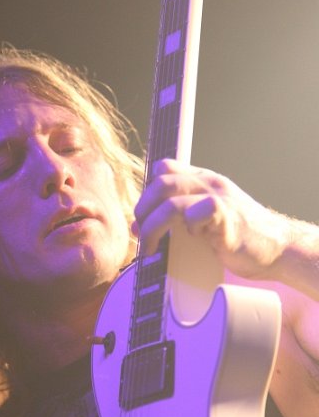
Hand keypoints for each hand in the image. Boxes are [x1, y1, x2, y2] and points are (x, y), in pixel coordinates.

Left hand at [133, 158, 290, 280]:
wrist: (277, 247)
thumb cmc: (239, 236)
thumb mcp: (205, 217)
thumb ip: (178, 215)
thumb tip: (140, 226)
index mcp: (203, 181)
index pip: (164, 169)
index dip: (146, 193)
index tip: (140, 219)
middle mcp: (210, 184)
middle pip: (161, 183)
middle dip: (142, 210)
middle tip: (139, 233)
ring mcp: (220, 198)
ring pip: (172, 201)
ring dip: (153, 226)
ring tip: (150, 246)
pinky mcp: (228, 218)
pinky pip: (199, 212)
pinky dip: (188, 226)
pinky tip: (191, 239)